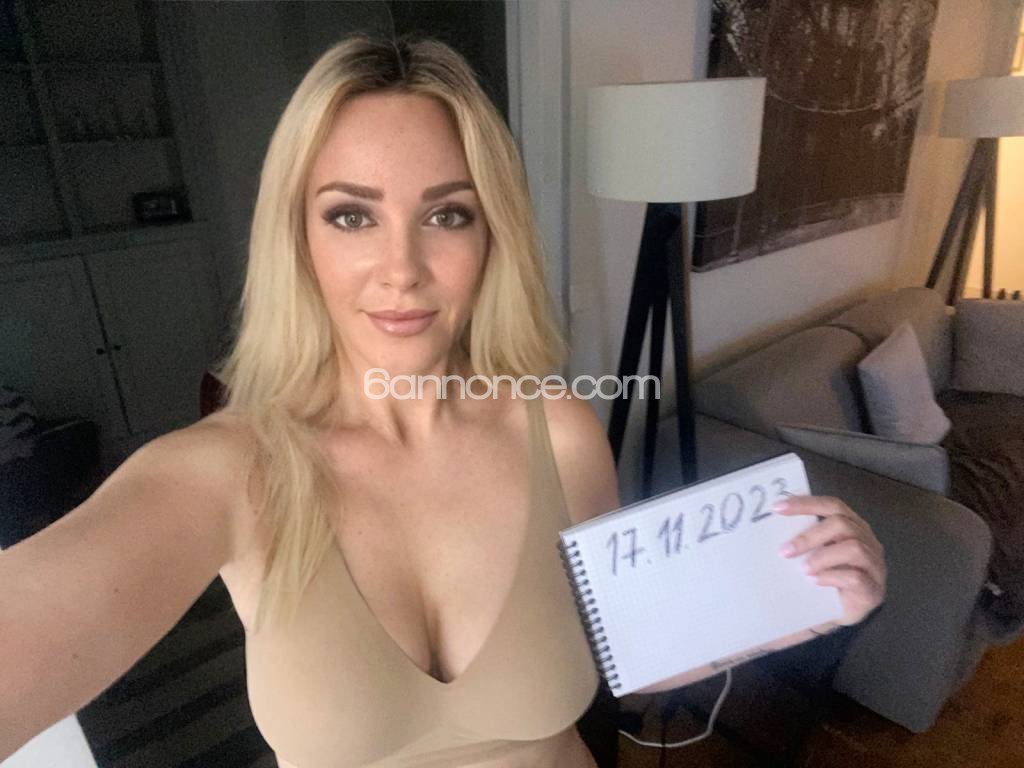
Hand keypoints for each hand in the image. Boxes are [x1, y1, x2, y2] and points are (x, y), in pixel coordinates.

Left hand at [774, 495, 886, 625]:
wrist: (846, 611)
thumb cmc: (828, 575)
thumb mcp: (816, 553)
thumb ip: (804, 540)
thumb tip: (770, 532)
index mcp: (852, 525)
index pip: (832, 505)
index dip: (806, 504)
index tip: (777, 508)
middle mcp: (867, 539)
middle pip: (842, 524)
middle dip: (809, 536)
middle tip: (785, 551)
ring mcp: (874, 564)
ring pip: (854, 549)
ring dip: (822, 557)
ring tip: (802, 570)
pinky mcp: (873, 589)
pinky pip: (856, 578)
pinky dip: (832, 577)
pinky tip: (816, 582)